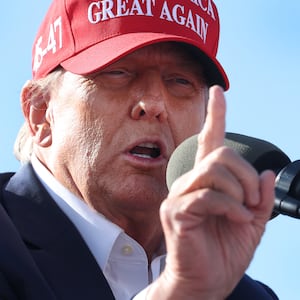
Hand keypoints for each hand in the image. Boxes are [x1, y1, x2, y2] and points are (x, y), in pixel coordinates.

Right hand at [148, 86, 274, 299]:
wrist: (205, 283)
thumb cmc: (223, 252)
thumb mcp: (251, 222)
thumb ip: (259, 198)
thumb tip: (266, 173)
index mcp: (206, 182)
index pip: (208, 140)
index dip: (215, 115)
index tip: (217, 93)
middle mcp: (189, 182)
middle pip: (221, 154)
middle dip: (246, 175)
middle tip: (251, 200)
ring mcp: (179, 195)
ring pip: (214, 170)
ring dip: (239, 191)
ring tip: (242, 212)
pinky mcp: (176, 212)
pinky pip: (208, 195)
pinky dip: (231, 207)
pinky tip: (236, 219)